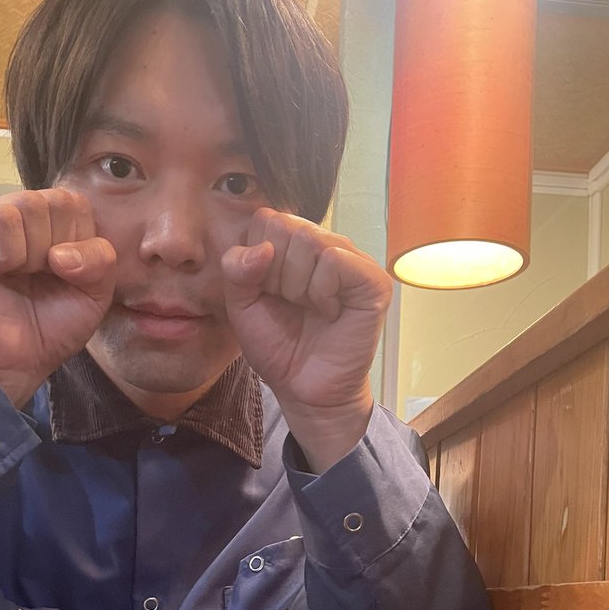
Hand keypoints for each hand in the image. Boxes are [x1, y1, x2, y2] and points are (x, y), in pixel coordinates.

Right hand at [0, 189, 115, 405]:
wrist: (17, 362)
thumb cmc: (50, 327)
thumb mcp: (94, 294)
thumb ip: (100, 261)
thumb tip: (60, 254)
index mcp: (43, 221)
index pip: (76, 202)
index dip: (79, 243)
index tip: (61, 275)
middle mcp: (12, 213)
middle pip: (58, 201)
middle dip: (58, 250)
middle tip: (35, 279)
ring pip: (29, 205)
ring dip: (33, 255)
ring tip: (15, 277)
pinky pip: (3, 219)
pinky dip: (10, 254)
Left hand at [222, 209, 391, 471]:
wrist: (304, 389)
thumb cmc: (278, 347)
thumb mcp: (242, 307)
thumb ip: (236, 271)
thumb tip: (260, 247)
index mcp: (295, 246)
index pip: (266, 219)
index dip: (257, 260)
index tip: (268, 294)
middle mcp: (326, 245)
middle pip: (287, 226)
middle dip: (276, 275)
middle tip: (291, 305)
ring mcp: (352, 260)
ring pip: (310, 241)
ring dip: (298, 286)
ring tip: (311, 310)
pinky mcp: (372, 280)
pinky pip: (334, 261)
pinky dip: (321, 291)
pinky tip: (328, 312)